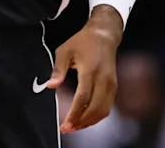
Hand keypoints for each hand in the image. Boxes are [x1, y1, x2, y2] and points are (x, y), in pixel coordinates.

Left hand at [48, 5, 122, 133]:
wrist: (104, 35)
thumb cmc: (82, 42)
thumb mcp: (65, 50)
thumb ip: (58, 69)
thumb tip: (50, 86)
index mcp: (90, 70)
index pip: (83, 98)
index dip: (75, 114)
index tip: (65, 125)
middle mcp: (104, 79)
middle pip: (94, 108)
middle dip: (81, 122)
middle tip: (67, 129)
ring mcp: (111, 84)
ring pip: (103, 110)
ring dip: (89, 122)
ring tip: (75, 127)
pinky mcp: (114, 87)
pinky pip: (107, 107)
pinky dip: (97, 116)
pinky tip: (85, 119)